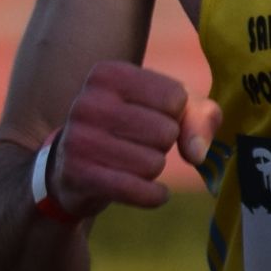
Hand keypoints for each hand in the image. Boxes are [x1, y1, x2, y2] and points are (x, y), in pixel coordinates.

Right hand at [51, 61, 221, 215]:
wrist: (70, 163)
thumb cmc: (130, 126)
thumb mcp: (167, 107)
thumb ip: (199, 116)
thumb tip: (196, 154)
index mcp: (107, 74)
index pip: (174, 96)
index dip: (175, 113)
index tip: (151, 115)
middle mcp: (88, 101)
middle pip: (165, 131)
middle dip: (164, 143)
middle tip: (141, 142)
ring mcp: (79, 139)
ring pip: (153, 163)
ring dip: (153, 169)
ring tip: (131, 162)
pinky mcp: (78, 174)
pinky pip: (137, 191)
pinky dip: (153, 196)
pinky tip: (150, 191)